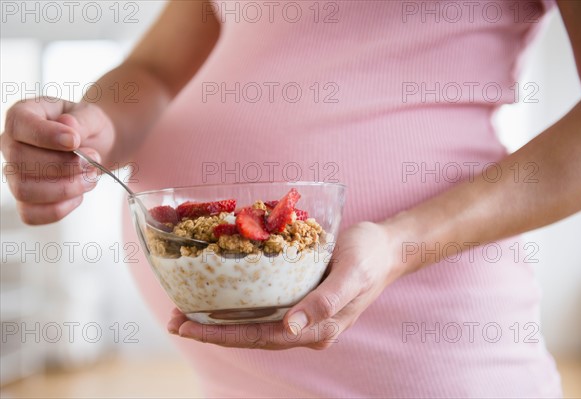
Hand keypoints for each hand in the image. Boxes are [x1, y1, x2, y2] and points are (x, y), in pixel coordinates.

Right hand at [0, 98, 114, 223]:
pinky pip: (31, 214)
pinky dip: (59, 209)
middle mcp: (11, 145)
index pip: (20, 125)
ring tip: (91, 178)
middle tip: (93, 162)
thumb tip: (68, 127)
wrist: (95, 148)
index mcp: (23, 115)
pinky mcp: (26, 200)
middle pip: (20, 162)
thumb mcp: (92, 117)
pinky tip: (78, 196)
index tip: (75, 141)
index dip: (46, 136)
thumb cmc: (88, 129)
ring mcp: (15, 174)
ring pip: (24, 191)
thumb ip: (82, 121)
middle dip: (63, 166)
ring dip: (64, 188)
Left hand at [167, 221, 406, 349]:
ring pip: (254, 324)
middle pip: (252, 335)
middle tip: (174, 319)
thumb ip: (325, 301)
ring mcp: (304, 315)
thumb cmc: (371, 256)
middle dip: (212, 330)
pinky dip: (237, 305)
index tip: (188, 326)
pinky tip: (220, 296)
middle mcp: (307, 328)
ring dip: (220, 320)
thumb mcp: (352, 273)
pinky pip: (263, 308)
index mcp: (319, 328)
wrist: (388, 247)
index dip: (223, 334)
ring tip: (186, 311)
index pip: (261, 337)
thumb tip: (291, 327)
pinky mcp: (301, 299)